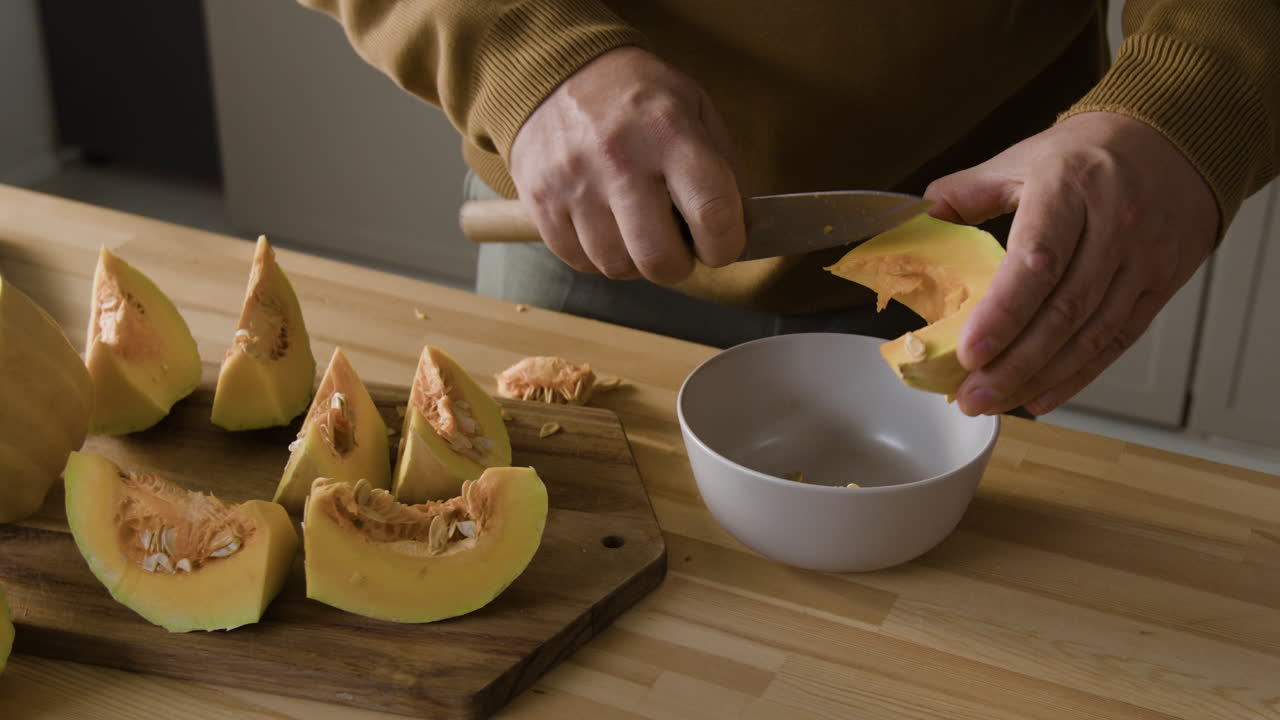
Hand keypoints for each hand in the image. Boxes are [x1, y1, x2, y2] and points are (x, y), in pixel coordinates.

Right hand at [508, 46, 744, 283]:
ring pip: (617, 266)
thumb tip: (739, 229)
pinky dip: (598, 255)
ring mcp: (574, 183)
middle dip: (679, 265)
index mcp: (669, 132)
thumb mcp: (694, 108)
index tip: (723, 246)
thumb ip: (723, 168)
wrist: (556, 71)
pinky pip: (579, 260)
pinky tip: (605, 226)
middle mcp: (619, 159)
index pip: (712, 213)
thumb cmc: (637, 97)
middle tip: (679, 247)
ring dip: (635, 260)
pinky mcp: (540, 201)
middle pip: (659, 258)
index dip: (726, 246)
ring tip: (637, 229)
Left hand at [924, 112, 1217, 416]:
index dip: (1003, 313)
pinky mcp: (1161, 285)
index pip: (1036, 262)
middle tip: (971, 396)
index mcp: (1069, 188)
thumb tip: (913, 227)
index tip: (969, 351)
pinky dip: (1078, 375)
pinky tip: (1041, 396)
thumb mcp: (1019, 159)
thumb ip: (961, 195)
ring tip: (995, 403)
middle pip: (1064, 310)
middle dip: (1013, 363)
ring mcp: (1143, 259)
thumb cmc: (1085, 155)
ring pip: (1091, 334)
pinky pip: (1117, 341)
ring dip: (1039, 377)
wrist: (1173, 143)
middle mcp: (1114, 225)